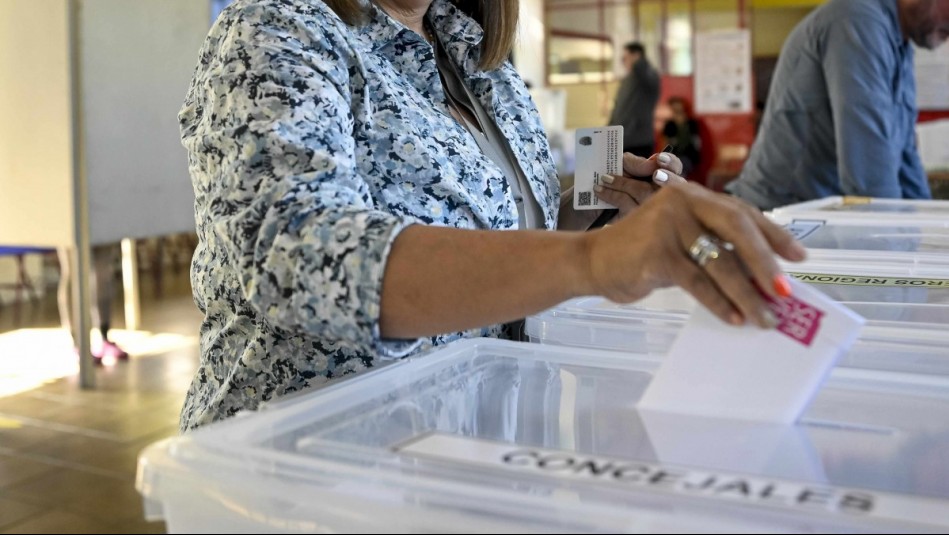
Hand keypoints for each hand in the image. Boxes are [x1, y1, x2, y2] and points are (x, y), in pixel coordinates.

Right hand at [583, 181, 805, 327]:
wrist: (592, 261)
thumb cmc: (640, 255)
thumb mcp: (680, 242)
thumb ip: (713, 248)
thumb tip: (762, 279)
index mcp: (693, 195)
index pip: (743, 213)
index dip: (774, 235)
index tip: (798, 258)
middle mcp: (682, 202)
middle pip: (737, 229)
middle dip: (765, 263)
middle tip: (785, 291)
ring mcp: (668, 225)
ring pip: (719, 262)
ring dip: (746, 293)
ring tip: (764, 317)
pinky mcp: (656, 252)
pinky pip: (697, 281)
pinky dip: (718, 303)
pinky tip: (733, 318)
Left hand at [593, 151, 685, 218]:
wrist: (588, 200)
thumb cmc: (608, 177)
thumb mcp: (620, 164)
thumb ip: (635, 162)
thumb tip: (651, 165)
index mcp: (659, 174)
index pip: (674, 167)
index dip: (671, 163)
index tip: (661, 159)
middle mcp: (659, 192)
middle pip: (672, 185)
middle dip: (666, 178)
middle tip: (656, 175)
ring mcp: (649, 209)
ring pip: (645, 192)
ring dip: (623, 182)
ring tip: (605, 178)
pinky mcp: (635, 221)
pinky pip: (627, 204)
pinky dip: (612, 194)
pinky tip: (600, 190)